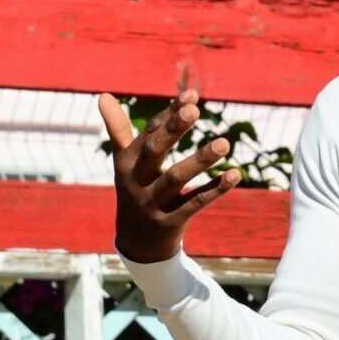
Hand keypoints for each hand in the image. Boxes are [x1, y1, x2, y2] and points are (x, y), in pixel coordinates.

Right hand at [98, 69, 240, 264]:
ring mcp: (151, 204)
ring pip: (176, 178)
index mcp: (126, 163)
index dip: (169, 114)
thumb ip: (118, 128)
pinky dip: (215, 189)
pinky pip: (194, 204)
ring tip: (224, 143)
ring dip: (200, 160)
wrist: (136, 244)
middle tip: (195, 110)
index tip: (191, 95)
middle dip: (173, 130)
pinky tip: (235, 175)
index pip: (149, 132)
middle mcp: (136, 181)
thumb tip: (103, 95)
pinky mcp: (169, 223)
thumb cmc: (136, 190)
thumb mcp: (125, 163)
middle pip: (153, 151)